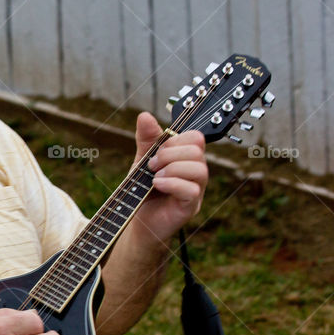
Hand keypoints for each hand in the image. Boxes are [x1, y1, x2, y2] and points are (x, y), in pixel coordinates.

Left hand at [133, 112, 207, 241]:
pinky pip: (192, 190)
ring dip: (172, 168)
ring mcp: (196, 190)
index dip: (176, 140)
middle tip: (152, 165)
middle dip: (171, 153)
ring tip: (154, 177)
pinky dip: (172, 183)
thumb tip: (145, 115)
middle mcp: (195, 173)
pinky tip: (157, 184)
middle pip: (198, 150)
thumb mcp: (141, 160)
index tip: (155, 151)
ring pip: (200, 169)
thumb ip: (146, 139)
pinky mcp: (190, 207)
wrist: (134, 219)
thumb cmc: (141, 190)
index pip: (196, 138)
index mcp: (186, 159)